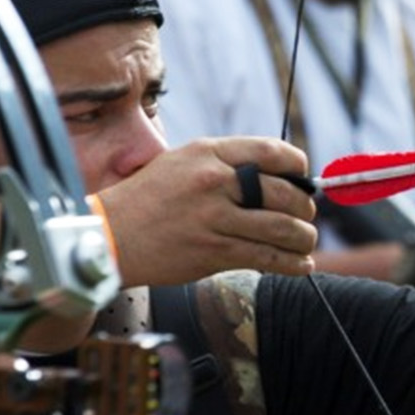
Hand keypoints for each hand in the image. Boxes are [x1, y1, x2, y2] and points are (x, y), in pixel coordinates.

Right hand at [98, 137, 317, 283]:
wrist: (109, 236)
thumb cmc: (146, 200)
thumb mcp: (181, 163)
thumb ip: (224, 164)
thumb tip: (273, 176)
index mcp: (208, 153)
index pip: (272, 151)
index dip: (298, 166)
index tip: (304, 177)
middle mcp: (214, 181)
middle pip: (284, 192)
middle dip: (305, 207)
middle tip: (306, 216)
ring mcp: (214, 218)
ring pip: (281, 228)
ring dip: (303, 238)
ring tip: (305, 242)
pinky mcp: (212, 252)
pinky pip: (266, 257)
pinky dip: (291, 263)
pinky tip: (301, 264)